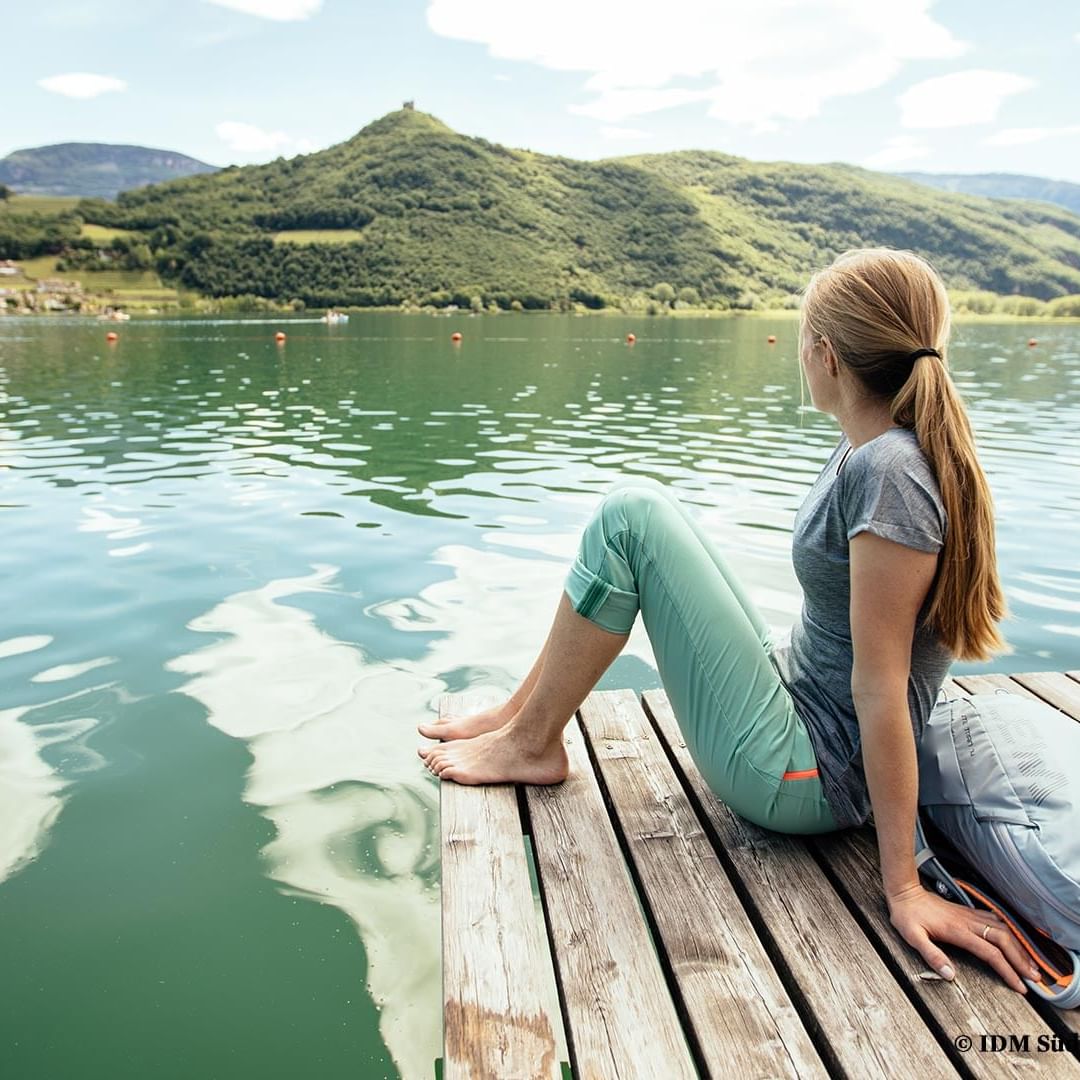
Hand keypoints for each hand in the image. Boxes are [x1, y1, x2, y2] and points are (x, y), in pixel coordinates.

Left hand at [887, 882, 1039, 992]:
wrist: (904, 892)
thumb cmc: (906, 916)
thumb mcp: (912, 936)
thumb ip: (931, 955)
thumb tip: (950, 975)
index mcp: (957, 931)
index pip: (990, 953)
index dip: (1007, 970)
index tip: (1020, 986)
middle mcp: (968, 922)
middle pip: (1003, 940)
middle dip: (1021, 959)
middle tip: (1035, 978)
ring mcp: (969, 915)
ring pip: (1003, 929)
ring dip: (1019, 946)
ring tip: (1030, 963)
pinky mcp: (968, 911)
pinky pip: (995, 919)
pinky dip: (1010, 931)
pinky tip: (1015, 939)